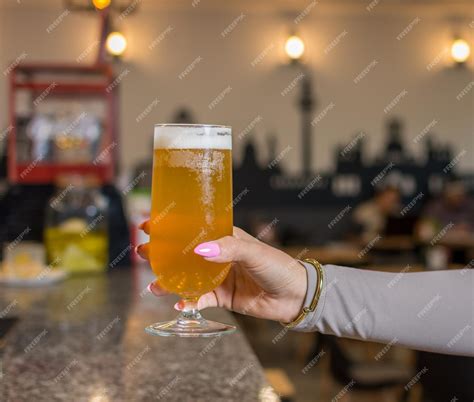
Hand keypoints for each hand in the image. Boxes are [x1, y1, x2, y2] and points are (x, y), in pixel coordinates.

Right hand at [137, 222, 306, 322]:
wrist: (294, 296)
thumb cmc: (278, 266)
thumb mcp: (253, 252)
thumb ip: (228, 249)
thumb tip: (200, 250)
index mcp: (225, 238)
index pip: (193, 228)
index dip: (171, 226)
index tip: (150, 224)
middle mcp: (218, 256)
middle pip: (184, 253)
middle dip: (162, 253)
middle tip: (142, 252)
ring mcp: (219, 277)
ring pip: (187, 277)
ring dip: (169, 280)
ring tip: (154, 284)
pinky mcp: (223, 297)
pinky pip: (200, 298)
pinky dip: (188, 300)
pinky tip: (179, 302)